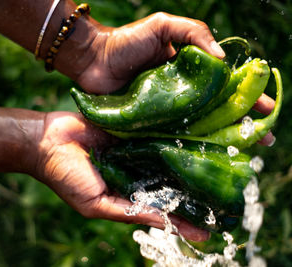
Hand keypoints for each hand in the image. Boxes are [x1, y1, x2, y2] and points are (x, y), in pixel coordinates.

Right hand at [34, 111, 209, 241]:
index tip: (211, 229)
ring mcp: (135, 151)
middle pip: (170, 183)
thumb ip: (129, 212)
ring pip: (167, 158)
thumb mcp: (96, 205)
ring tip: (220, 166)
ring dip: (188, 162)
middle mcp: (136, 173)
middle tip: (225, 196)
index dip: (185, 220)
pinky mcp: (133, 130)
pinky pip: (156, 134)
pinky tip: (195, 138)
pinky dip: (173, 137)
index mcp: (128, 194)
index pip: (163, 209)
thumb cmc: (67, 178)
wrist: (48, 142)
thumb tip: (164, 223)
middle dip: (193, 191)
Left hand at [75, 12, 275, 145]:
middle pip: (217, 111)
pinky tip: (203, 159)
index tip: (266, 110)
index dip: (247, 97)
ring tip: (242, 153)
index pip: (225, 86)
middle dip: (241, 124)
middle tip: (263, 140)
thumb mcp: (162, 26)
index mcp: (189, 72)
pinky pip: (171, 137)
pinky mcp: (148, 125)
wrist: (92, 60)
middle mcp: (180, 94)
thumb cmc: (125, 41)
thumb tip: (222, 59)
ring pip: (198, 128)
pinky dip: (187, 148)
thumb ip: (192, 32)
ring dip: (220, 140)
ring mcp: (165, 111)